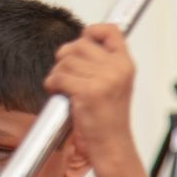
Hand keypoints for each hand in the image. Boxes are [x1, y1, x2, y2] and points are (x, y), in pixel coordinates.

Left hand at [45, 25, 138, 166]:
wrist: (111, 145)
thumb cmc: (108, 118)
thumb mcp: (114, 84)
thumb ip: (102, 62)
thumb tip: (77, 43)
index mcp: (125, 64)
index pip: (111, 31)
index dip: (92, 31)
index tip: (84, 38)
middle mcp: (117, 68)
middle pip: (79, 45)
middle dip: (65, 58)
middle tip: (66, 74)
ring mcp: (104, 79)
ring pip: (65, 61)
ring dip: (57, 74)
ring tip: (64, 88)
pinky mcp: (88, 92)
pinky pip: (58, 77)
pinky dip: (51, 85)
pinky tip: (57, 93)